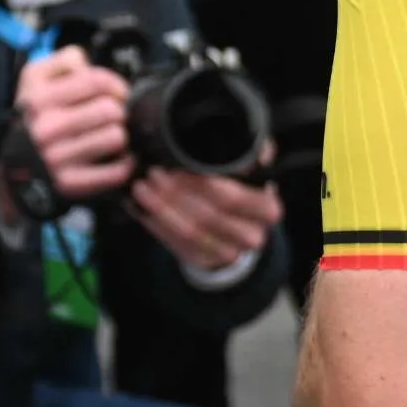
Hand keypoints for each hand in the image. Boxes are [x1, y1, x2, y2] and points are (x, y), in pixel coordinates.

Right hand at [11, 47, 132, 206]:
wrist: (12, 163)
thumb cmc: (34, 115)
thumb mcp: (35, 77)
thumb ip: (64, 60)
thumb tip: (87, 65)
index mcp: (38, 99)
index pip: (96, 81)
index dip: (115, 84)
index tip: (116, 92)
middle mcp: (45, 128)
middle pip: (111, 110)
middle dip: (117, 110)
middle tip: (111, 116)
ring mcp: (56, 158)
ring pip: (117, 137)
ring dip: (119, 135)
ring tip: (108, 135)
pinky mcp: (70, 183)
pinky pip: (117, 170)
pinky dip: (124, 164)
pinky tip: (115, 157)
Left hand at [128, 164, 280, 275]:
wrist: (238, 230)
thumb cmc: (240, 191)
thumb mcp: (250, 171)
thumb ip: (248, 155)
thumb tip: (241, 144)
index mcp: (267, 209)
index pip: (231, 197)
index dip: (200, 182)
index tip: (176, 165)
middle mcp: (252, 236)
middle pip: (207, 215)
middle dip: (175, 193)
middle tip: (153, 173)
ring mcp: (228, 253)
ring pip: (188, 231)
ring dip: (160, 208)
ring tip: (142, 188)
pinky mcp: (204, 262)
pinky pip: (174, 243)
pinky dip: (154, 223)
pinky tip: (139, 207)